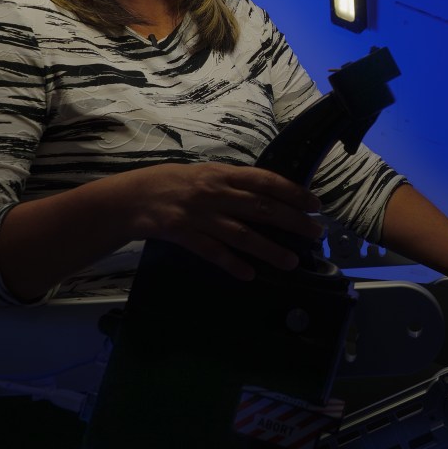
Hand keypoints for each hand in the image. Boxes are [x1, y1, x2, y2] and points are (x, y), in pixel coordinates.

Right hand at [109, 162, 322, 279]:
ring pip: (241, 234)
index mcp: (222, 173)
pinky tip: (250, 275)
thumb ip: (234, 184)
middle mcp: (214, 192)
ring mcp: (199, 215)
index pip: (265, 181)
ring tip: (291, 261)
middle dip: (292, 221)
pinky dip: (232, 264)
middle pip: (261, 208)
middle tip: (315, 233)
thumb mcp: (205, 174)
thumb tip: (269, 195)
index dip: (292, 192)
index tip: (315, 204)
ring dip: (269, 249)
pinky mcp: (184, 235)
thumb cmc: (173, 183)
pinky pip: (213, 252)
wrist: (132, 197)